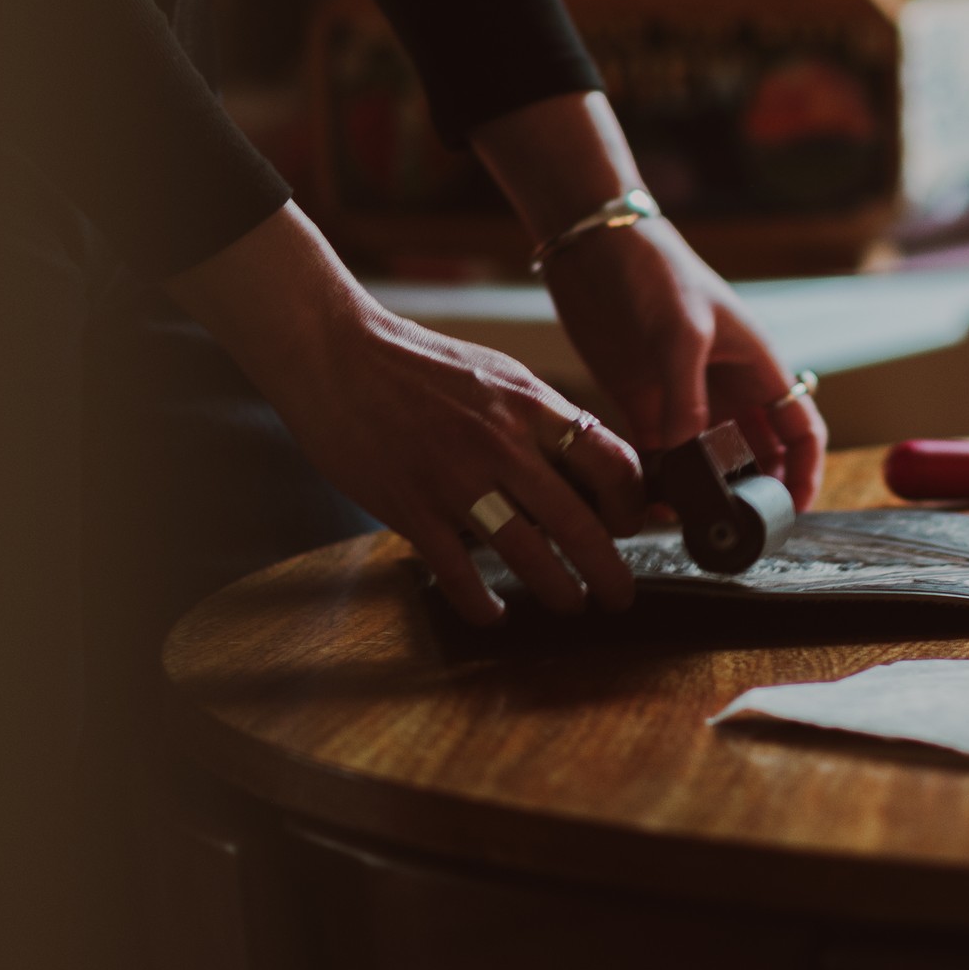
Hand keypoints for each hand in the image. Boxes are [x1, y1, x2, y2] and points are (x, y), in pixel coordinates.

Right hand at [166, 203, 644, 624]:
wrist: (337, 356)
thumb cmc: (418, 363)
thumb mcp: (496, 374)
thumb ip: (540, 415)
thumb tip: (584, 456)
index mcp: (529, 405)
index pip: (610, 460)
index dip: (631, 503)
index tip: (631, 525)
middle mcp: (502, 444)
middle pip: (579, 523)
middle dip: (611, 571)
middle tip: (622, 595)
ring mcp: (455, 480)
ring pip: (528, 555)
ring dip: (560, 591)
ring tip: (572, 605)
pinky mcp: (411, 509)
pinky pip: (459, 574)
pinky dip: (482, 604)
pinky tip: (494, 614)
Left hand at [542, 218, 826, 507]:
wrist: (596, 246)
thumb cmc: (655, 271)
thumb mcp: (679, 330)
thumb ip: (687, 397)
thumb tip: (689, 460)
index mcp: (756, 365)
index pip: (799, 428)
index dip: (805, 471)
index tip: (793, 512)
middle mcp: (726, 388)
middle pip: (756, 454)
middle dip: (753, 493)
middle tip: (735, 531)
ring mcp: (684, 398)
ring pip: (708, 461)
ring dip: (704, 493)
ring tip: (690, 526)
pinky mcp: (642, 403)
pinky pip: (660, 455)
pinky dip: (660, 482)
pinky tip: (652, 505)